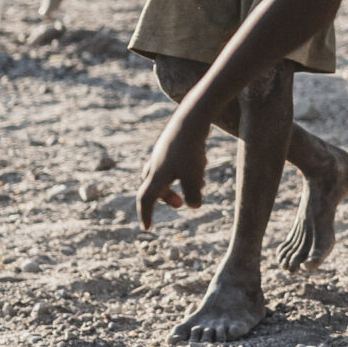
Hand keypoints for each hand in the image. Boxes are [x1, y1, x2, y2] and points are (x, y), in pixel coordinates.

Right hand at [135, 112, 212, 226]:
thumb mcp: (193, 177)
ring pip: (166, 173)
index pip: (145, 199)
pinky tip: (202, 162)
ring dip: (179, 183)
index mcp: (156, 174)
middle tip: (180, 204)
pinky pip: (177, 161)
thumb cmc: (190, 150)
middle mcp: (156, 163)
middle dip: (165, 198)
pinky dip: (186, 168)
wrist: (192, 118)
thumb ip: (193, 195)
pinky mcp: (174, 143)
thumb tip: (193, 206)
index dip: (146, 215)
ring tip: (200, 183)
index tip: (148, 228)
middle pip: (153, 186)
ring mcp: (163, 152)